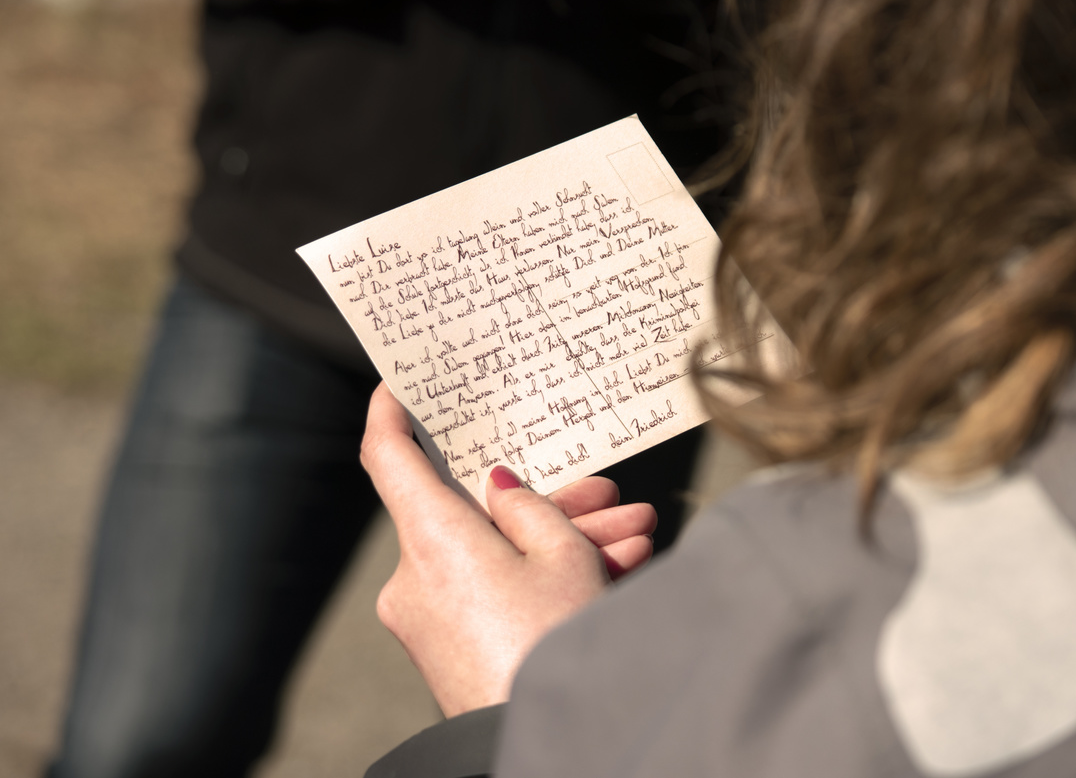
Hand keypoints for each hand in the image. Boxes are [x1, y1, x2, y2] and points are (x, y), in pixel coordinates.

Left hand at [360, 384, 655, 715]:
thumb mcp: (561, 556)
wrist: (554, 742)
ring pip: (495, 553)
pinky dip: (542, 578)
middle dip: (551, 501)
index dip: (390, 413)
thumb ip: (532, 508)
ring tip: (635, 534)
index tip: (400, 385)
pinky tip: (613, 569)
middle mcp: (415, 578)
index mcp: (431, 540)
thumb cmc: (553, 642)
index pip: (387, 457)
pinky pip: (494, 592)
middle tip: (608, 491)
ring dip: (563, 541)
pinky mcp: (451, 648)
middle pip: (473, 512)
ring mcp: (429, 618)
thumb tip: (500, 488)